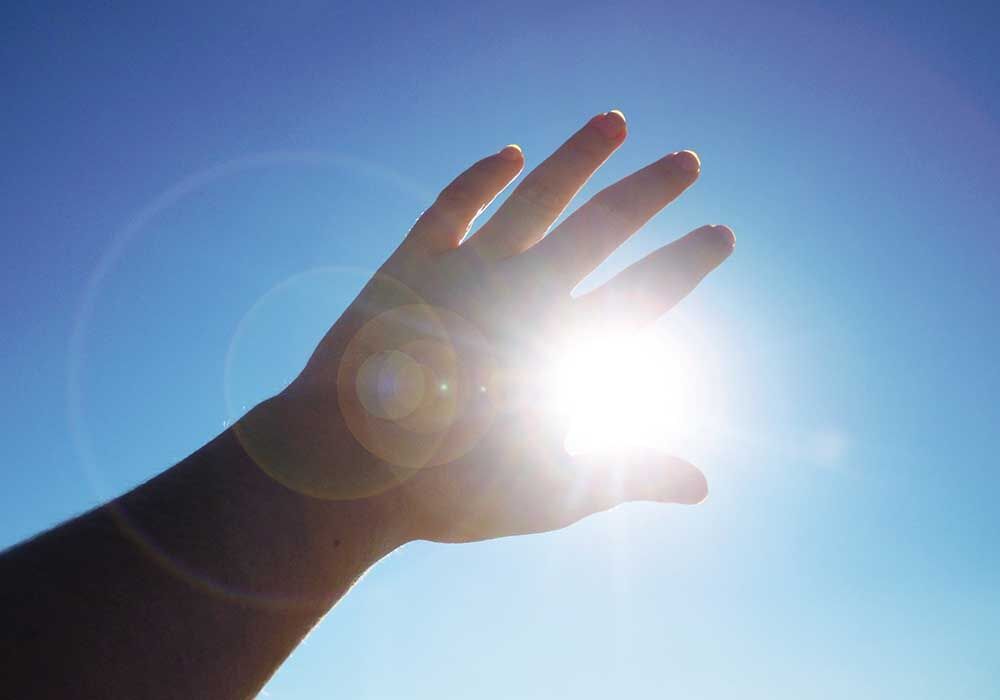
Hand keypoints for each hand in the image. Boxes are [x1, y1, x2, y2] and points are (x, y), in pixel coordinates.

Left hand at [238, 110, 733, 543]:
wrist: (338, 471)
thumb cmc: (447, 494)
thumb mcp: (551, 494)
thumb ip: (629, 477)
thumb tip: (704, 486)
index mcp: (559, 350)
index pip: (646, 292)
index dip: (689, 260)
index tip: (723, 230)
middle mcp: (519, 295)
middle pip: (601, 227)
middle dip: (652, 191)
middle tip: (688, 160)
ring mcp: (463, 272)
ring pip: (534, 197)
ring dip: (578, 156)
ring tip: (613, 120)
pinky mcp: (410, 264)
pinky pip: (451, 206)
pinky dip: (481, 177)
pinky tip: (509, 153)